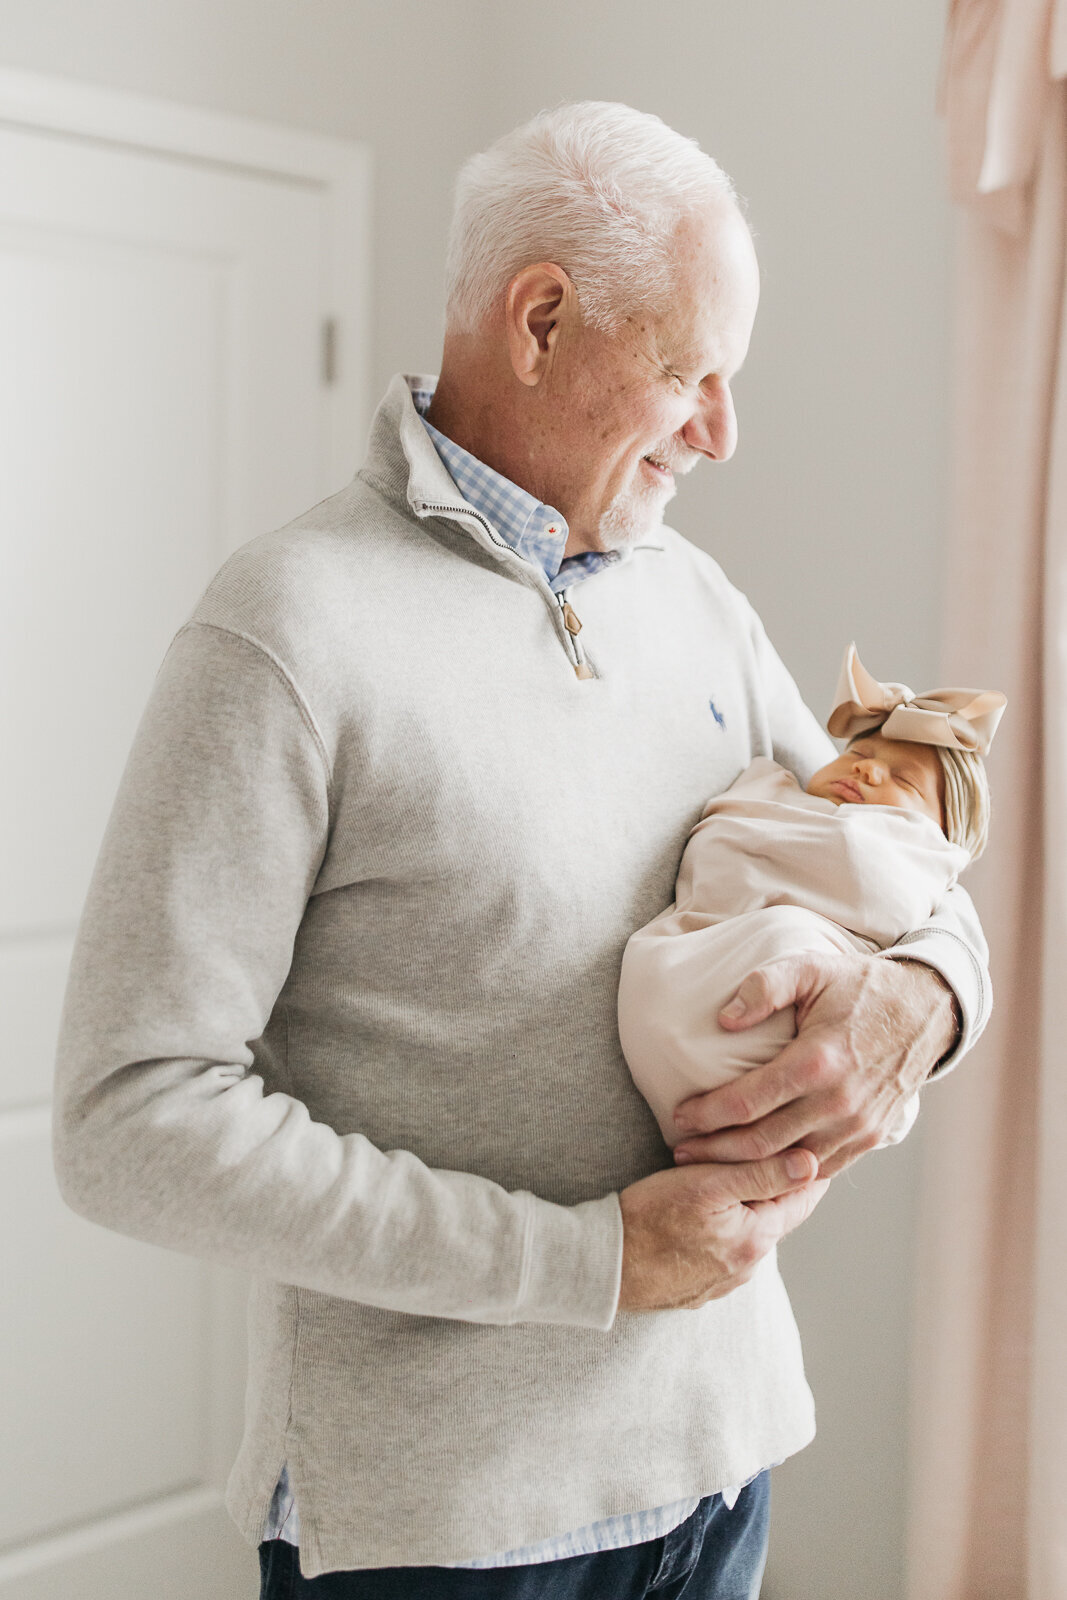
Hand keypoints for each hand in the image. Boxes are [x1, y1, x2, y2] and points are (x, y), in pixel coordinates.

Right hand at [617, 1148, 827, 1310]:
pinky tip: (701, 1218)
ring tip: (728, 1183)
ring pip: (747, 1236)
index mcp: (756, 1239)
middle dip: (772, 1188)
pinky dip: (721, 1233)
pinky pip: (722, 1254)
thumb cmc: (649, 1218)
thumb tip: (813, 1165)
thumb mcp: (708, 1184)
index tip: (815, 1147)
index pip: (801, 1200)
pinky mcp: (696, 1289)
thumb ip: (763, 1174)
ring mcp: (721, 1283)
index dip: (809, 1171)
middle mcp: (746, 1268)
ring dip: (744, 1212)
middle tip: (767, 1154)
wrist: (602, 1265)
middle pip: (774, 1217)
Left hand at [671, 953, 958, 1179]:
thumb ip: (765, 986)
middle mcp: (838, 1103)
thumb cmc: (862, 986)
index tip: (680, 1115)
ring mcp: (857, 1126)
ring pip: (788, 1165)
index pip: (746, 1103)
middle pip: (761, 1144)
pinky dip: (785, 1175)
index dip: (707, 1114)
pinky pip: (819, 1169)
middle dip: (714, 1151)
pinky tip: (758, 1170)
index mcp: (817, 1062)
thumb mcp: (812, 967)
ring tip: (709, 1164)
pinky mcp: (871, 1138)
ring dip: (745, 1169)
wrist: (927, 1009)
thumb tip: (724, 1019)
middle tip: (681, 1150)